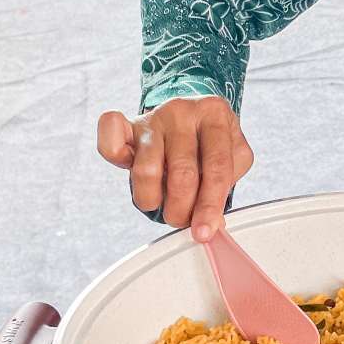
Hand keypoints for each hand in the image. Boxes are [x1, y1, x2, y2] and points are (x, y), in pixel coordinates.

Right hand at [95, 97, 254, 239]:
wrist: (191, 111)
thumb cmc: (212, 140)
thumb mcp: (232, 155)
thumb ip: (225, 186)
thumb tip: (213, 226)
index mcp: (216, 115)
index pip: (217, 166)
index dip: (210, 205)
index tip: (204, 232)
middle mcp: (183, 111)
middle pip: (182, 173)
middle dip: (181, 209)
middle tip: (181, 220)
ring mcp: (154, 118)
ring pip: (147, 170)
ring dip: (152, 199)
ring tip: (160, 204)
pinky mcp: (129, 126)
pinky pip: (111, 139)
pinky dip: (113, 154)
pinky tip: (128, 166)